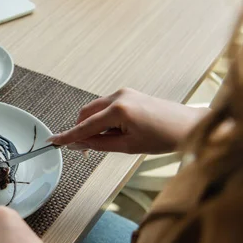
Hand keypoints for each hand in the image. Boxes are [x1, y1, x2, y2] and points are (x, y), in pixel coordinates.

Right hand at [49, 88, 209, 153]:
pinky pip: (106, 107)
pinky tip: (115, 132)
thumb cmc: (165, 137)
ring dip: (94, 126)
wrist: (189, 126)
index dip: (68, 135)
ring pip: (96, 110)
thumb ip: (100, 144)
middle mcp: (118, 96)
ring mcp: (124, 92)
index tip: (53, 141)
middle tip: (84, 149)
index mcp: (119, 110)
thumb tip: (79, 144)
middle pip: (86, 113)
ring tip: (109, 142)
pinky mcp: (129, 94)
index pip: (86, 125)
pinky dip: (103, 120)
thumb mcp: (128, 146)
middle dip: (81, 130)